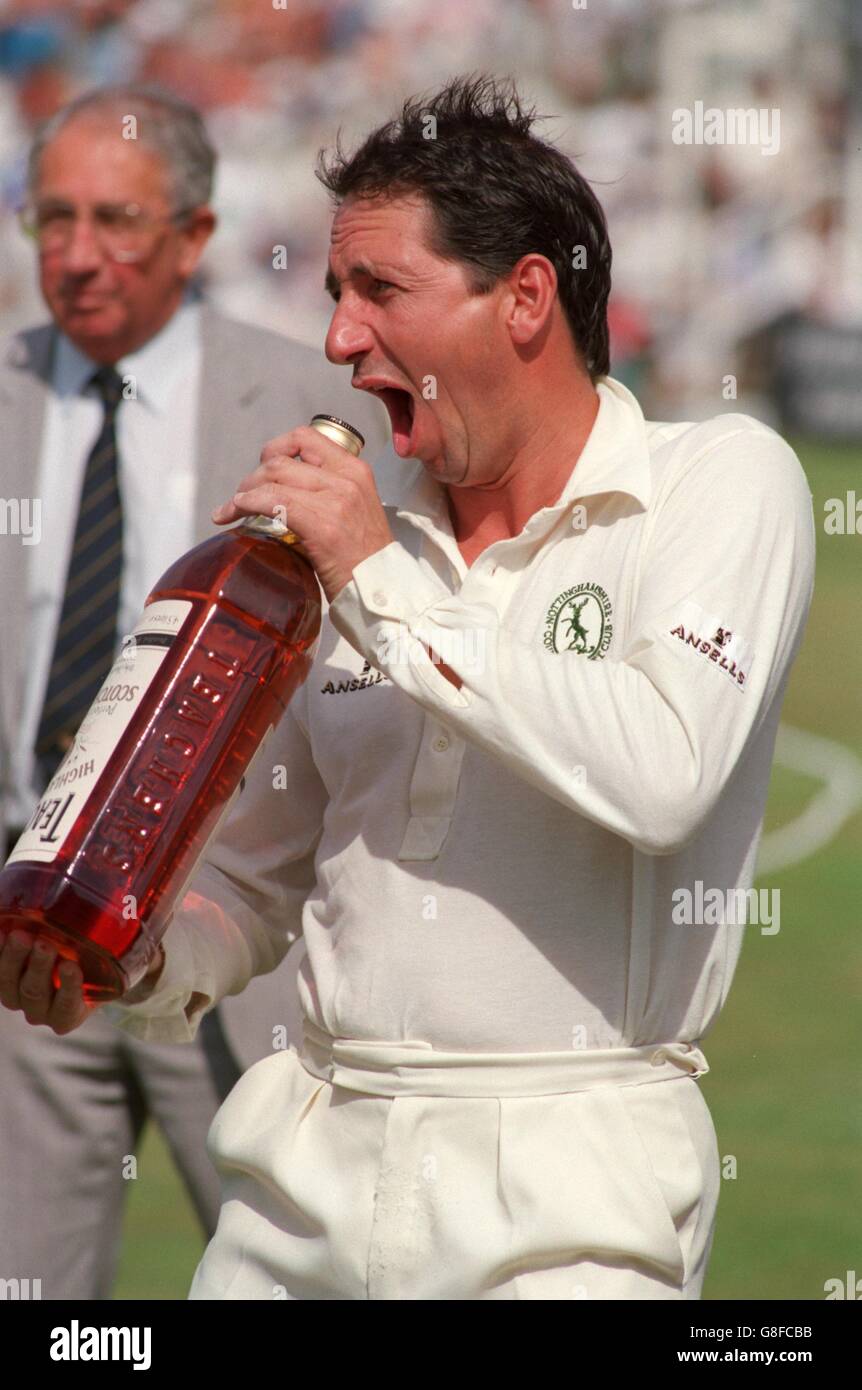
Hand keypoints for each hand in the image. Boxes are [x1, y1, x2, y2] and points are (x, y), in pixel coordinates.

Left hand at [0, 932, 165, 1031]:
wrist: (71, 950)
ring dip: (12, 962)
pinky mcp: (2, 975)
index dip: (67, 992)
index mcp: (71, 1012)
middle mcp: (40, 1009)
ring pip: (8, 988)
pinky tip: (4, 928)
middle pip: (33, 996)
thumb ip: (141, 953)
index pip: (65, 1011)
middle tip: (47, 943)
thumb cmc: (104, 957)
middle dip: (39, 969)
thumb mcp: (125, 958)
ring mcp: (17, 994)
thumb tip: (163, 936)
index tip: (74, 964)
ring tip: (22, 935)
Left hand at [211, 425, 394, 603]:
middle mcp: (347, 478)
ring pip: (272, 476)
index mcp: (356, 470)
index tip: (264, 466)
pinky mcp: (321, 523)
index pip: (307, 437)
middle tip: (244, 496)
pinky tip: (232, 514)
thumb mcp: (355, 511)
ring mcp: (335, 499)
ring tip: (234, 508)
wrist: (382, 590)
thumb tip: (287, 491)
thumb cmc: (364, 559)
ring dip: (244, 491)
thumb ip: (329, 493)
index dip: (277, 447)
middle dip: (254, 475)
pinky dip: (244, 504)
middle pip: (282, 458)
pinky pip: (271, 500)